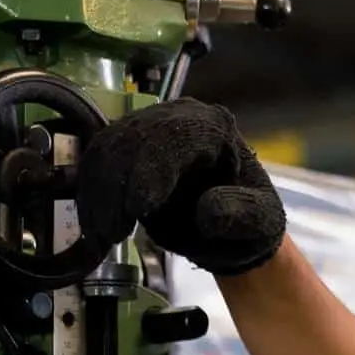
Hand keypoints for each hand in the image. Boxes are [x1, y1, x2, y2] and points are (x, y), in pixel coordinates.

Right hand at [75, 99, 285, 277]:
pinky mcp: (124, 152)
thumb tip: (208, 213)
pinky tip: (96, 228)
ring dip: (98, 194)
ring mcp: (146, 132)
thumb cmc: (250, 220)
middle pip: (134, 137)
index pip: (177, 134)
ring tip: (104, 237)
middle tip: (114, 232)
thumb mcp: (263, 222)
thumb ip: (242, 214)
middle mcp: (174, 118)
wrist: (231, 229)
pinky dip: (91, 197)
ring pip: (107, 150)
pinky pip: (97, 165)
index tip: (139, 207)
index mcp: (213, 126)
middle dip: (118, 185)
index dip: (153, 169)